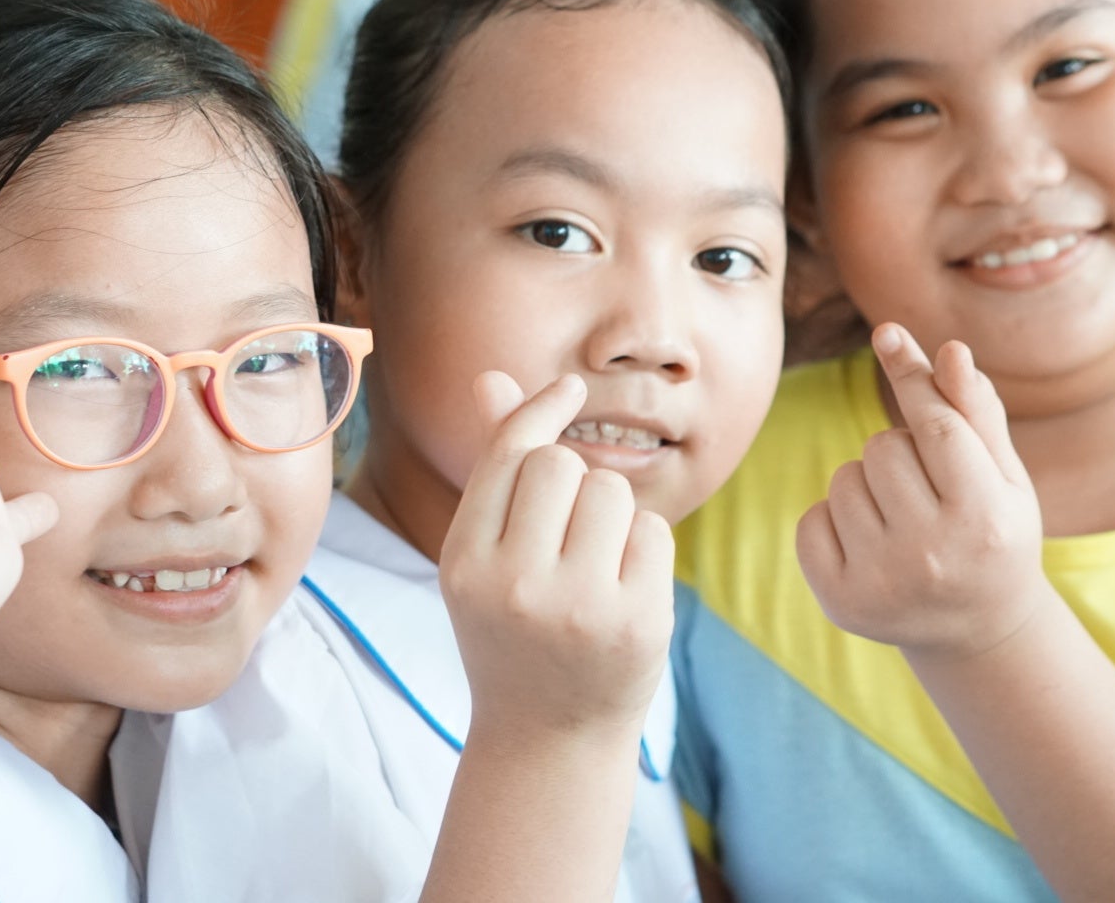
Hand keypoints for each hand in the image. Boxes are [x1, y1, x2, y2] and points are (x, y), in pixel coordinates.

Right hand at [441, 372, 674, 743]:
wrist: (548, 737)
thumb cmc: (512, 629)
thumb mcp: (483, 557)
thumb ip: (493, 467)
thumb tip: (491, 376)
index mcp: (463, 563)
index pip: (508, 454)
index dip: (540, 408)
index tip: (569, 390)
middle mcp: (513, 585)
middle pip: (561, 464)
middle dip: (572, 483)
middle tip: (564, 539)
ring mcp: (577, 608)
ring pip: (610, 490)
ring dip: (609, 513)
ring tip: (592, 564)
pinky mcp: (635, 623)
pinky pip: (652, 531)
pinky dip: (642, 549)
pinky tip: (621, 590)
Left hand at [795, 323, 1045, 658]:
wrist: (978, 630)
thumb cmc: (994, 533)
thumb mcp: (1004, 477)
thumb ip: (976, 413)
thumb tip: (950, 351)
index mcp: (986, 519)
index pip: (937, 428)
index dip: (912, 377)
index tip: (887, 332)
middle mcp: (932, 554)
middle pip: (884, 447)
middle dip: (900, 453)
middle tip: (929, 492)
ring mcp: (882, 582)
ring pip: (845, 478)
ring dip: (867, 484)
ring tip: (904, 520)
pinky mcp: (840, 600)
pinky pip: (812, 518)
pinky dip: (834, 520)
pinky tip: (872, 546)